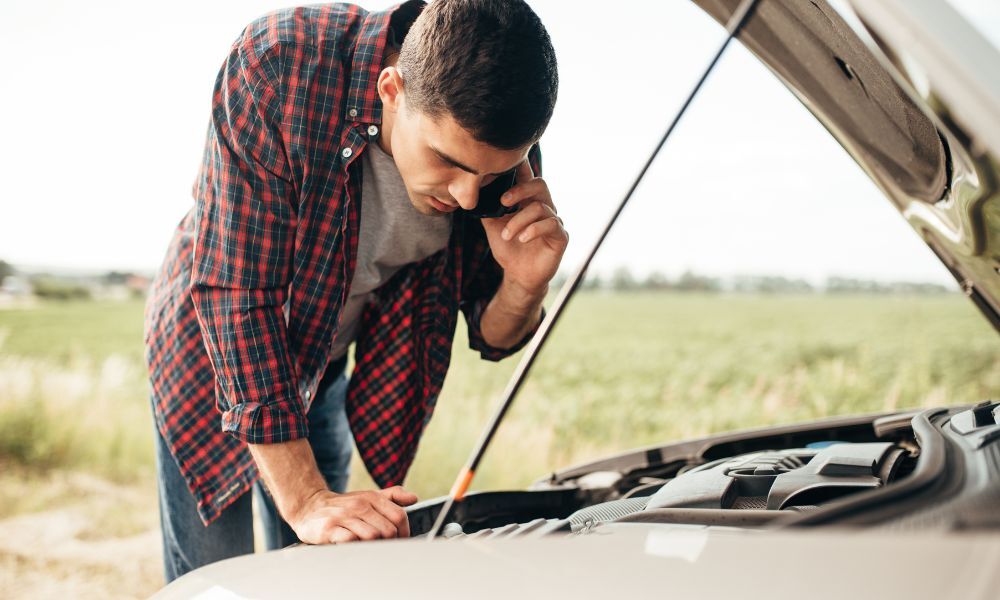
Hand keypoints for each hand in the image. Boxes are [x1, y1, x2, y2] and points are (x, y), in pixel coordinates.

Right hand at [289, 486, 418, 543]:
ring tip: (368, 546)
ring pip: (372, 536)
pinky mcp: (330, 528)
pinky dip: (356, 547)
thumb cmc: (345, 506)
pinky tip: (353, 546)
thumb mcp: (369, 496)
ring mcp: (344, 516)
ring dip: (373, 546)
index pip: (399, 516)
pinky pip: (351, 541)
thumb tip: (414, 498)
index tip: (400, 540)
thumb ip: (393, 496)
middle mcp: (359, 505)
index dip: (404, 532)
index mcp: (372, 498)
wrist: (310, 507)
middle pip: (388, 530)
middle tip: (383, 547)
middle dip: (389, 542)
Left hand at [479, 161, 567, 293]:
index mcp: (529, 201)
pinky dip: (533, 230)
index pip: (528, 178)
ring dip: (518, 221)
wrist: (518, 275)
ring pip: (540, 208)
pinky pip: (550, 224)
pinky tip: (521, 239)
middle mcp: (544, 207)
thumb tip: (475, 191)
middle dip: (520, 190)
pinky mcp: (560, 237)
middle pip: (539, 184)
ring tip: (506, 235)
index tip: (508, 162)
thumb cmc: (508, 249)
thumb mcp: (493, 226)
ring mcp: (554, 221)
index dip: (521, 167)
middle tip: (503, 202)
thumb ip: (488, 208)